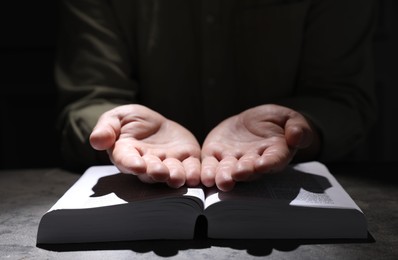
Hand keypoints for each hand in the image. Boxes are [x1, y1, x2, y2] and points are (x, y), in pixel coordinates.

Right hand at [89, 104, 200, 187]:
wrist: (157, 124)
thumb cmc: (132, 121)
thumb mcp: (117, 118)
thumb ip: (106, 128)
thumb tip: (96, 140)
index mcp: (127, 154)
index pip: (127, 161)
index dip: (131, 164)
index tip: (137, 165)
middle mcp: (147, 164)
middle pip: (150, 172)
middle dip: (155, 172)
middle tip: (160, 172)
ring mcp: (168, 164)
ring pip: (171, 174)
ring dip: (174, 176)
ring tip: (177, 176)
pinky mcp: (186, 161)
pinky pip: (191, 169)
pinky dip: (193, 174)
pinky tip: (196, 176)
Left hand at [201, 104, 319, 190]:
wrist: (253, 122)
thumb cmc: (276, 122)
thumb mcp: (291, 119)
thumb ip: (297, 128)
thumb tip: (297, 136)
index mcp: (275, 153)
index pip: (274, 160)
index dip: (268, 163)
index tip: (262, 165)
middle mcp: (254, 162)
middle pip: (250, 170)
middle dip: (244, 172)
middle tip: (238, 174)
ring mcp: (234, 160)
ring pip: (229, 171)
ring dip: (225, 176)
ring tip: (221, 180)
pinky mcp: (216, 155)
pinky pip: (211, 164)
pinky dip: (208, 171)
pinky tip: (205, 177)